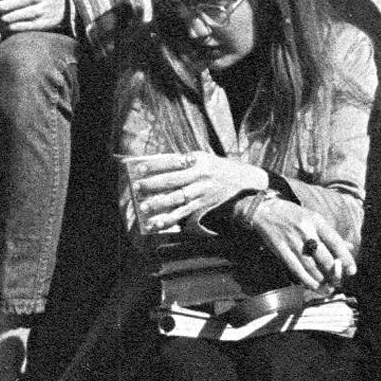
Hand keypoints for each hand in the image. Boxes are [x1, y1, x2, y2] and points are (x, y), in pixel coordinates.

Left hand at [128, 150, 264, 233]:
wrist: (244, 180)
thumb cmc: (218, 167)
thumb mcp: (203, 158)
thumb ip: (184, 161)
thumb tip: (158, 166)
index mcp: (199, 159)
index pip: (173, 161)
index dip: (155, 165)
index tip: (139, 168)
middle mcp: (201, 175)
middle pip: (173, 179)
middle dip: (153, 183)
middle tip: (137, 186)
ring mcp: (203, 191)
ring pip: (178, 197)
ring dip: (160, 202)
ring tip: (144, 206)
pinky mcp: (204, 205)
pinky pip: (185, 213)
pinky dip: (171, 219)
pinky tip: (158, 223)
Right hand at [241, 196, 355, 290]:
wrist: (265, 210)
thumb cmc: (294, 216)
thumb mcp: (314, 218)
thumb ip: (330, 234)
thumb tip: (349, 247)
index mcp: (317, 221)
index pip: (336, 242)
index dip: (345, 258)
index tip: (352, 271)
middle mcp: (306, 230)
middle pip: (324, 257)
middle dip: (333, 273)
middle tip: (338, 282)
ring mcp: (293, 240)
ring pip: (311, 266)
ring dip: (321, 280)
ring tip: (327, 287)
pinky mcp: (281, 248)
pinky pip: (296, 268)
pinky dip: (306, 279)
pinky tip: (312, 285)